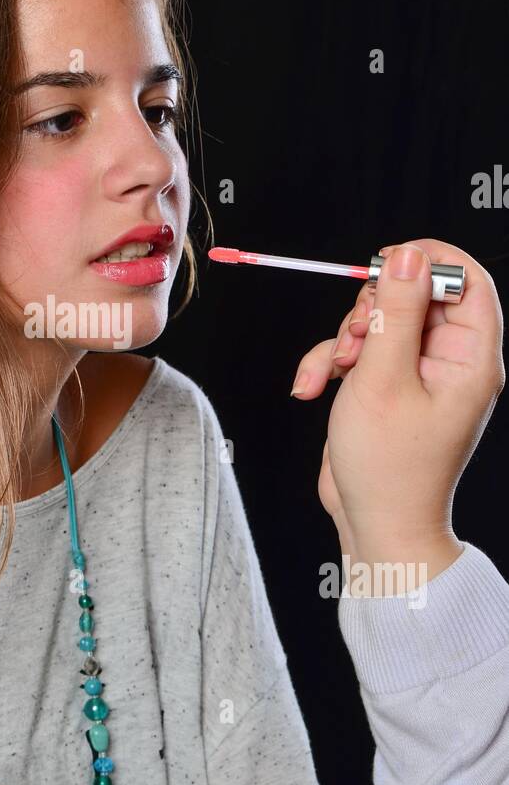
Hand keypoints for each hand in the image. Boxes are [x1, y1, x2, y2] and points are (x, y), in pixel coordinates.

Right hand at [289, 240, 504, 563]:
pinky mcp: (387, 386)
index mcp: (471, 359)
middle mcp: (450, 362)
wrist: (375, 526)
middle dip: (370, 309)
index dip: (429, 260)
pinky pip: (359, 351)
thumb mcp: (383, 379)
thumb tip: (406, 257)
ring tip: (334, 372)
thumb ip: (394, 313)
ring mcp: (418, 375)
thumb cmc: (388, 469)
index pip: (468, 281)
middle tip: (354, 338)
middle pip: (413, 296)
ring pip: (378, 322)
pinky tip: (313, 388)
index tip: (385, 261)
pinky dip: (330, 362)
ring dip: (342, 339)